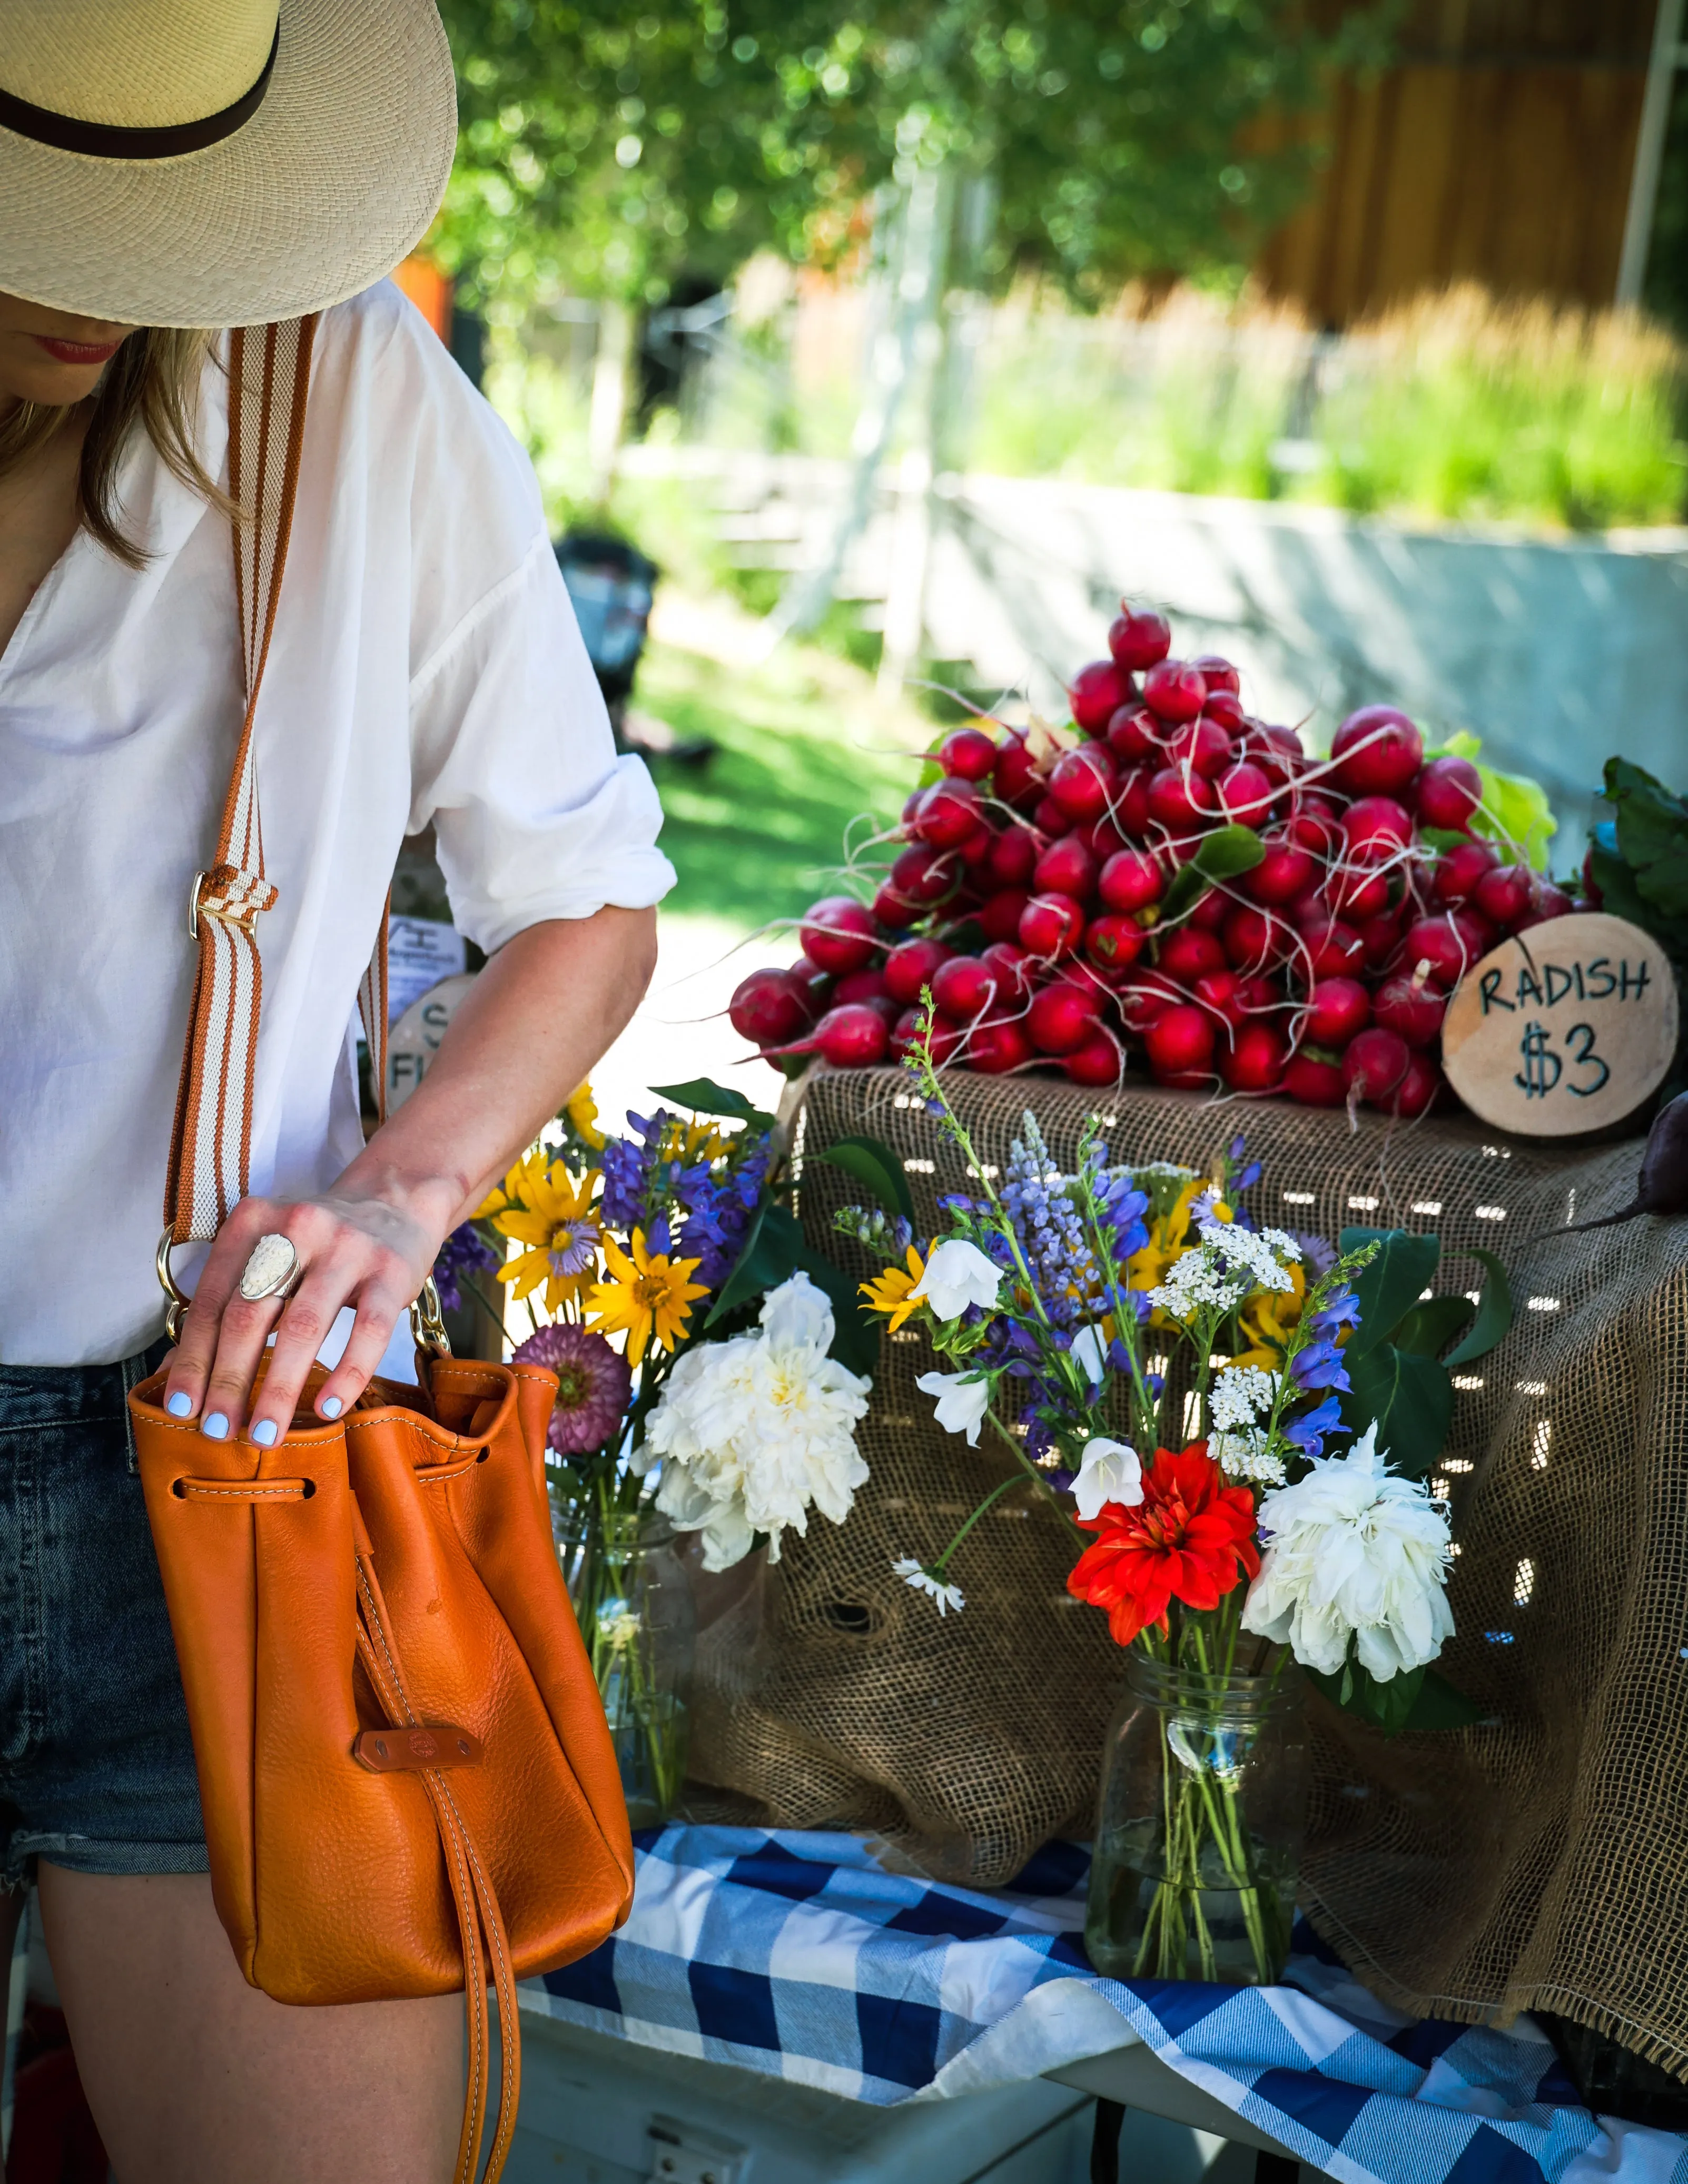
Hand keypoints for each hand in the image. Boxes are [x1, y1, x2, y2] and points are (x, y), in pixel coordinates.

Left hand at [160, 1187, 448, 1444]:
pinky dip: (347, 1374)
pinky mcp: (392, 1270)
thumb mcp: (267, 1255)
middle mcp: (297, 1228)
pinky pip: (369, 1330)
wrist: (395, 1201)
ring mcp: (348, 1247)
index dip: (193, 1358)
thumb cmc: (317, 1245)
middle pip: (250, 1314)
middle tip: (217, 1431)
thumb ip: (228, 1303)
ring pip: (304, 1326)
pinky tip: (328, 1409)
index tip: (182, 1409)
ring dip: (279, 1389)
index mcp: (253, 1222)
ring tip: (265, 1435)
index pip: (212, 1301)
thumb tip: (179, 1376)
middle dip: (228, 1380)